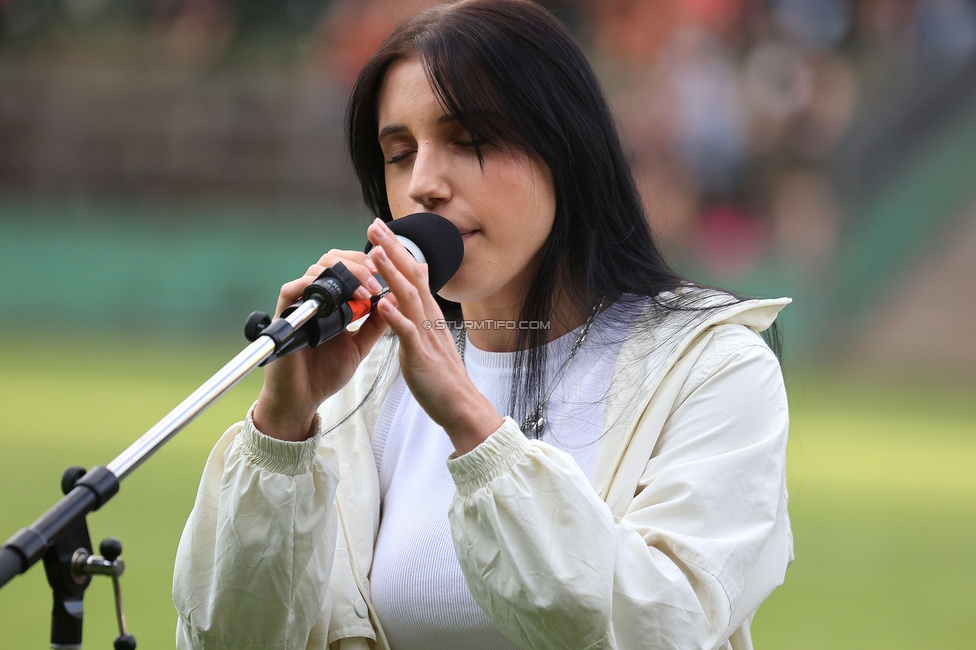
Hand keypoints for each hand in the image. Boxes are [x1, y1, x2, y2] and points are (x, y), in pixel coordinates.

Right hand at [253, 249, 389, 440]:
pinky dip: (316, 285)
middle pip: (332, 260)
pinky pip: (293, 288)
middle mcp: (315, 298)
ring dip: (345, 275)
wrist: (304, 398)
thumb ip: (375, 324)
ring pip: (317, 269)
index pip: (347, 266)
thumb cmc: (326, 373)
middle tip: (377, 278)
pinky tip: (339, 299)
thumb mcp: (360, 345)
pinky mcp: (285, 313)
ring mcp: (299, 304)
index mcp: (333, 301)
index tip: (387, 271)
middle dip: (358, 264)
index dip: (366, 263)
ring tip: (366, 291)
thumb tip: (394, 299)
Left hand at [366, 219, 502, 454]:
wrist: (461, 405)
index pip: (413, 273)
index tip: (380, 228)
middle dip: (391, 249)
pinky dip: (396, 316)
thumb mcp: (432, 334)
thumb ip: (423, 308)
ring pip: (409, 297)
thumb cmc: (442, 376)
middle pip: (411, 276)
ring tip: (374, 252)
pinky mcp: (422, 356)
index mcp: (428, 314)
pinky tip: (383, 302)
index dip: (396, 249)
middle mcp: (429, 318)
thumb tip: (419, 281)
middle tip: (374, 224)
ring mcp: (427, 335)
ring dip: (391, 273)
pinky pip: (408, 333)